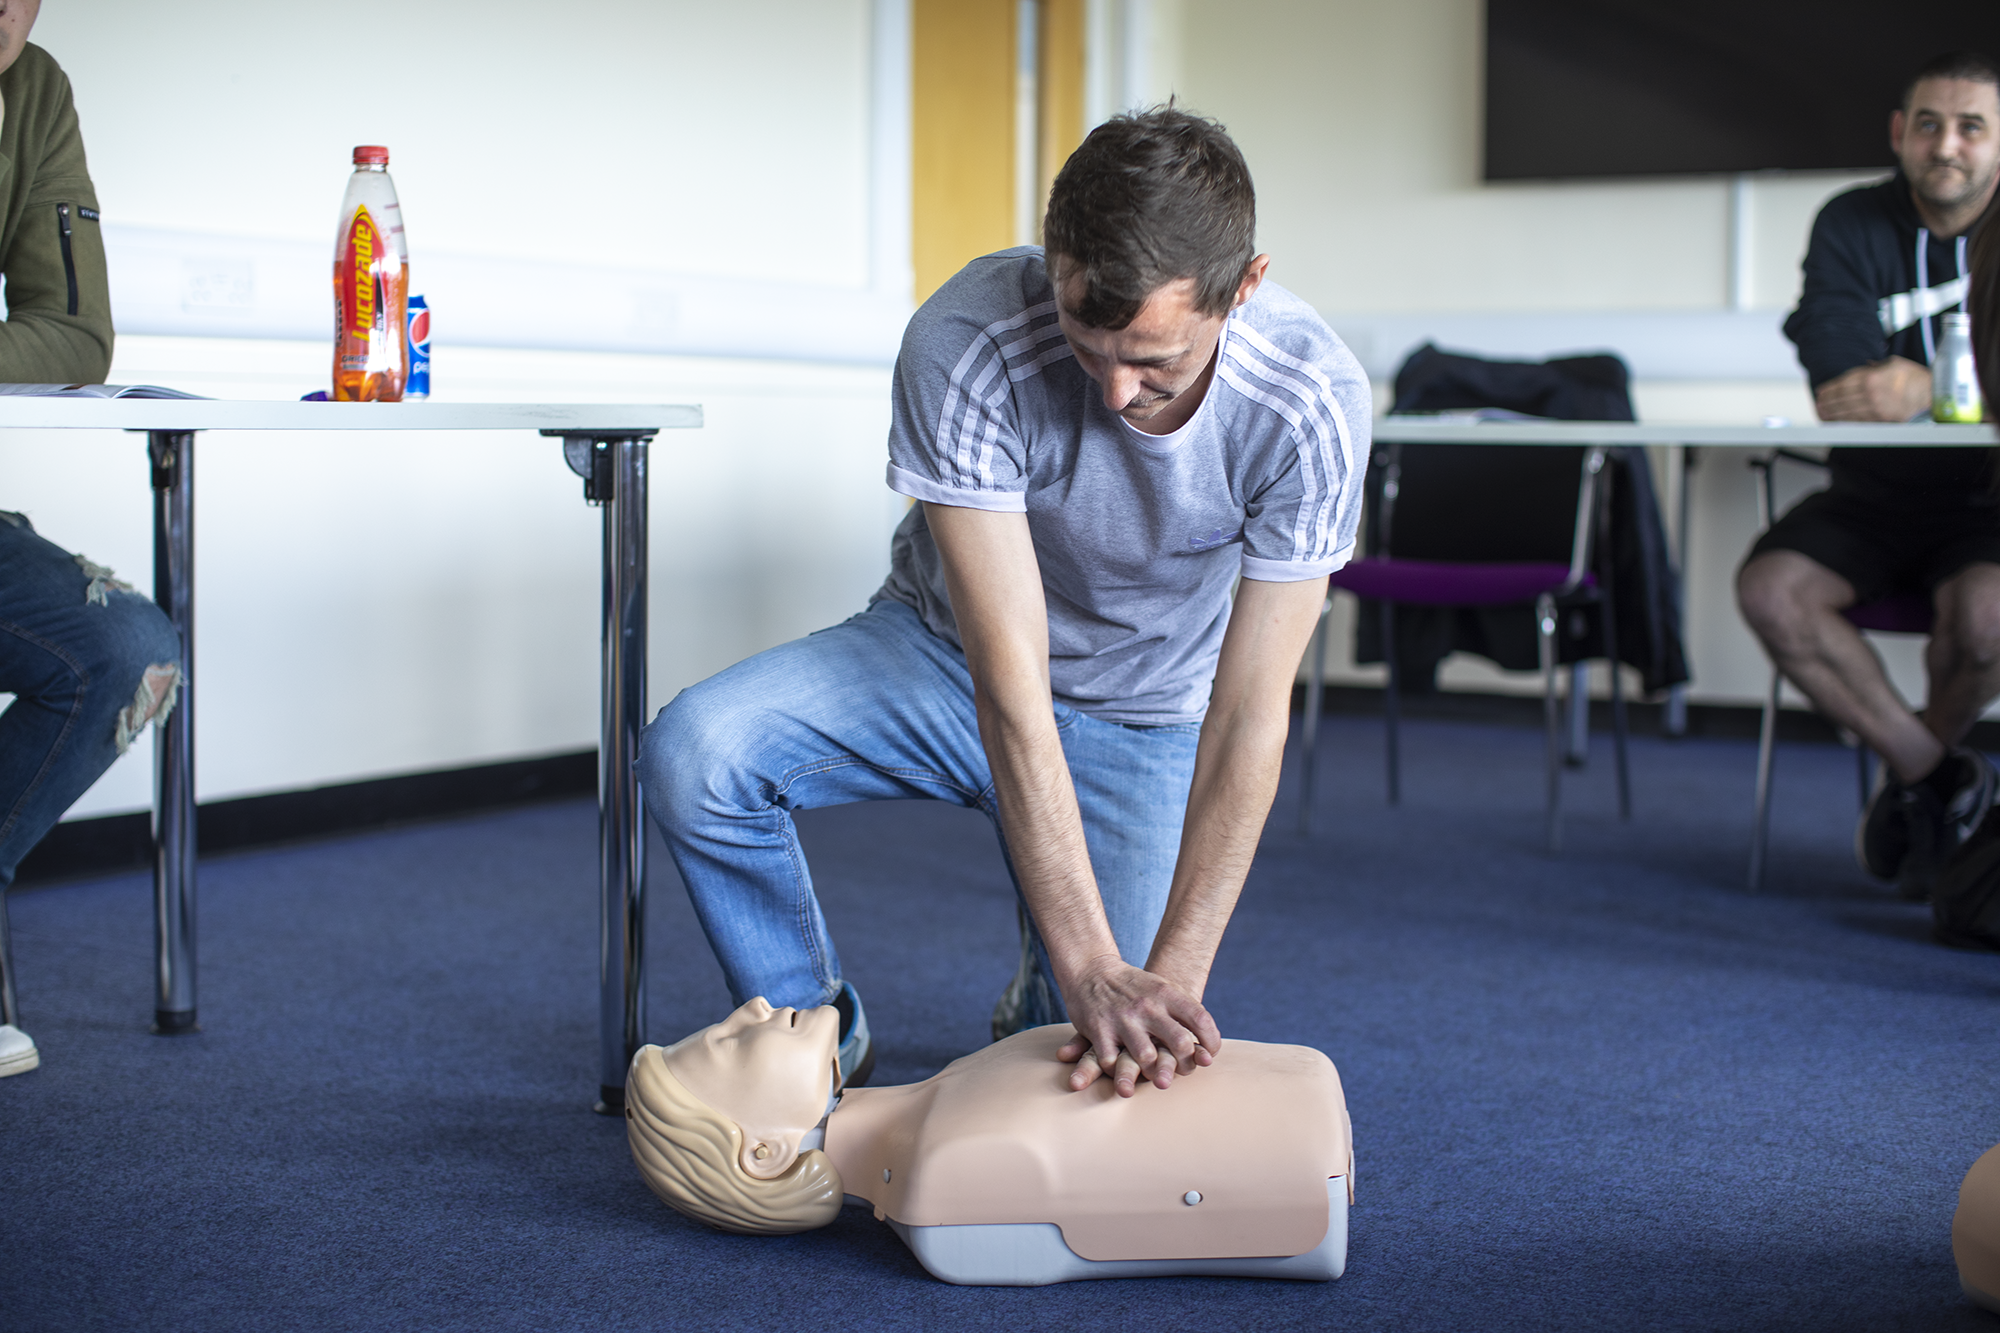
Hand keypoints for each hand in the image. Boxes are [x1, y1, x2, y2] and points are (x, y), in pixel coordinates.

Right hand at [1054, 955, 1221, 1096]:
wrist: (1090, 969)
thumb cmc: (1132, 985)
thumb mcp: (1161, 987)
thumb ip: (1184, 1010)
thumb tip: (1210, 1042)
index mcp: (1165, 993)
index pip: (1200, 1019)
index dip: (1211, 1041)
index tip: (1209, 1055)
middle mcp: (1146, 1006)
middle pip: (1179, 1043)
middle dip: (1186, 1064)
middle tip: (1184, 1070)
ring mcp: (1122, 1020)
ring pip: (1147, 1059)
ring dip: (1154, 1073)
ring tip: (1155, 1075)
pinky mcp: (1099, 1031)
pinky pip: (1113, 1063)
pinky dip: (1119, 1072)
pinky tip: (1122, 1069)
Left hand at [1814, 357, 1929, 421]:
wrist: (1933, 395)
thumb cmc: (1916, 378)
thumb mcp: (1894, 364)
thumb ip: (1875, 367)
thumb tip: (1863, 367)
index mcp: (1872, 377)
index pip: (1843, 383)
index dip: (1829, 388)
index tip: (1820, 391)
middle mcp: (1871, 393)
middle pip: (1841, 398)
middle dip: (1827, 401)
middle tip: (1818, 403)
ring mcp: (1874, 408)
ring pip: (1846, 411)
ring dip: (1831, 413)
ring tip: (1822, 413)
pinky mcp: (1880, 419)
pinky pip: (1857, 420)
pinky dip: (1844, 420)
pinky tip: (1837, 420)